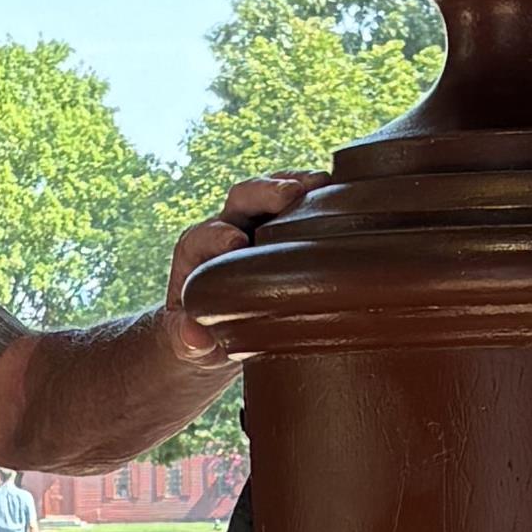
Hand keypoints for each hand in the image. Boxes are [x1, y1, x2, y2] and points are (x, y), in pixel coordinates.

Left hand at [163, 176, 315, 360]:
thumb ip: (187, 341)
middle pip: (241, 199)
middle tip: (289, 195)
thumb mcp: (191, 347)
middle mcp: (228, 229)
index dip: (217, 234)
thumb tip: (193, 337)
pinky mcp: (287, 229)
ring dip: (298, 184)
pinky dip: (319, 196)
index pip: (202, 235)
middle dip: (264, 192)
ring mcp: (260, 226)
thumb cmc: (204, 338)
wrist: (223, 334)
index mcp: (197, 254)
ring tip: (323, 184)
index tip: (236, 242)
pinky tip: (343, 194)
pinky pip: (302, 203)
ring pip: (275, 193)